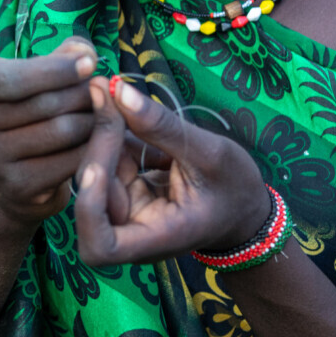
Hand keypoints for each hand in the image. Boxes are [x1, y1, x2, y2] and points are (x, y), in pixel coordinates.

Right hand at [0, 38, 97, 235]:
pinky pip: (68, 161)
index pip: (10, 77)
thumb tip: (84, 53)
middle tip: (105, 89)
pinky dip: (92, 147)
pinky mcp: (14, 185)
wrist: (11, 172)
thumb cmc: (29, 105)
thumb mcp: (37, 71)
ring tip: (105, 110)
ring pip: (60, 130)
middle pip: (43, 103)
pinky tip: (100, 138)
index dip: (55, 70)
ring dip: (93, 119)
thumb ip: (63, 54)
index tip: (90, 62)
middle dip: (84, 93)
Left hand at [74, 77, 272, 266]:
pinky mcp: (127, 190)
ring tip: (113, 94)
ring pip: (95, 173)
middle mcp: (134, 230)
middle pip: (92, 198)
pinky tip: (123, 108)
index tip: (97, 167)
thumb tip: (117, 89)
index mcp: (157, 237)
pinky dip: (113, 134)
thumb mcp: (209, 152)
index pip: (101, 247)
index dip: (89, 209)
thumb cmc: (236, 186)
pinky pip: (108, 161)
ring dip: (102, 134)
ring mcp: (128, 211)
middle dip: (98, 146)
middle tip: (108, 95)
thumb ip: (161, 126)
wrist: (246, 204)